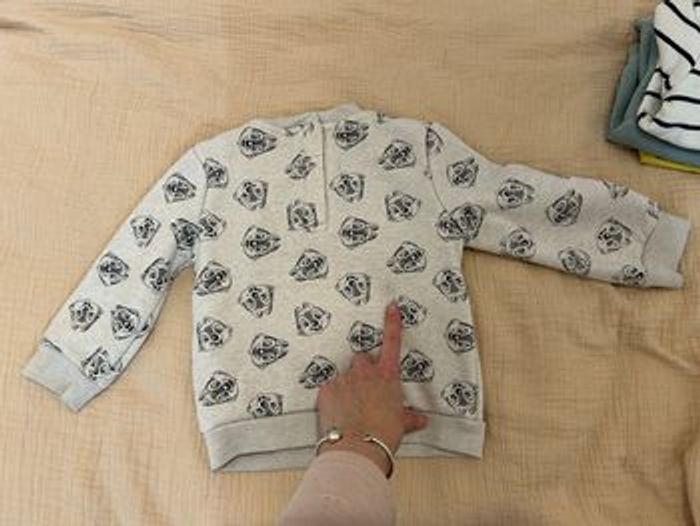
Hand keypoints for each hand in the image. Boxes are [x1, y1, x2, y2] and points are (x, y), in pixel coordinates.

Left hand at [315, 300, 427, 474]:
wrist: (357, 447)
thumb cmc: (383, 434)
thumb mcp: (402, 424)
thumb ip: (410, 417)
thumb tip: (421, 419)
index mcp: (387, 376)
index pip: (392, 342)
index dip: (392, 322)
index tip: (391, 306)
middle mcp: (365, 372)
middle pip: (362, 358)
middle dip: (362, 368)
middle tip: (363, 388)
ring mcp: (344, 379)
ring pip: (344, 374)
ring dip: (346, 385)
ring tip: (348, 406)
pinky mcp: (326, 389)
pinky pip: (329, 388)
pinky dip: (331, 397)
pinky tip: (336, 412)